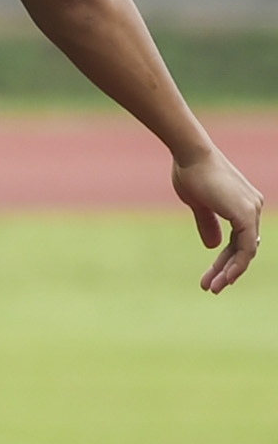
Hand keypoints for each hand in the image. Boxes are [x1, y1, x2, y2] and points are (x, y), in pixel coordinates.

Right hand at [173, 145, 262, 292]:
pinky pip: (245, 248)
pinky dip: (235, 264)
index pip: (239, 241)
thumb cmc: (190, 173)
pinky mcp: (245, 214)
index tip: (213, 276)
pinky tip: (223, 277)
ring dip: (230, 272)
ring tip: (213, 288)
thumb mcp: (198, 204)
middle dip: (227, 270)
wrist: (190, 155)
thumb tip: (213, 246)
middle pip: (244, 249)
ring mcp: (252, 211)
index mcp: (244, 205)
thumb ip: (208, 224)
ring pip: (247, 252)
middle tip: (212, 288)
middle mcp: (253, 208)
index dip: (226, 260)